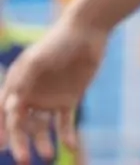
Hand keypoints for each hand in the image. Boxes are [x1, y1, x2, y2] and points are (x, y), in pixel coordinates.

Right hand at [0, 15, 106, 164]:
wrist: (87, 32)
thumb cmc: (57, 42)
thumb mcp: (37, 60)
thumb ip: (23, 81)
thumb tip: (10, 106)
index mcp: (17, 85)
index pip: (4, 113)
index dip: (2, 130)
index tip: (2, 147)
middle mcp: (30, 95)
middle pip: (21, 125)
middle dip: (21, 143)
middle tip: (24, 160)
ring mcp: (48, 99)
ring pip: (41, 128)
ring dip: (42, 142)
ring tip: (48, 155)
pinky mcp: (68, 100)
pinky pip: (64, 123)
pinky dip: (66, 136)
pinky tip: (71, 147)